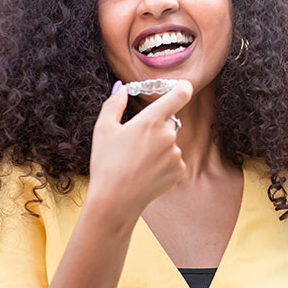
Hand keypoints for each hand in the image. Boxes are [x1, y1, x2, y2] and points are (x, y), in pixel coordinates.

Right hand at [87, 80, 192, 223]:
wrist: (114, 201)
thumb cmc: (106, 163)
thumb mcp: (103, 129)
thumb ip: (114, 103)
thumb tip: (122, 88)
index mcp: (151, 120)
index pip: (180, 95)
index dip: (183, 87)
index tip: (182, 85)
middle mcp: (168, 135)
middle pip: (169, 121)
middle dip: (156, 126)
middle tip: (136, 142)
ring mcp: (176, 154)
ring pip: (170, 141)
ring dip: (159, 146)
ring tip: (137, 162)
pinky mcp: (179, 171)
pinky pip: (174, 159)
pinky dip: (163, 163)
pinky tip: (146, 172)